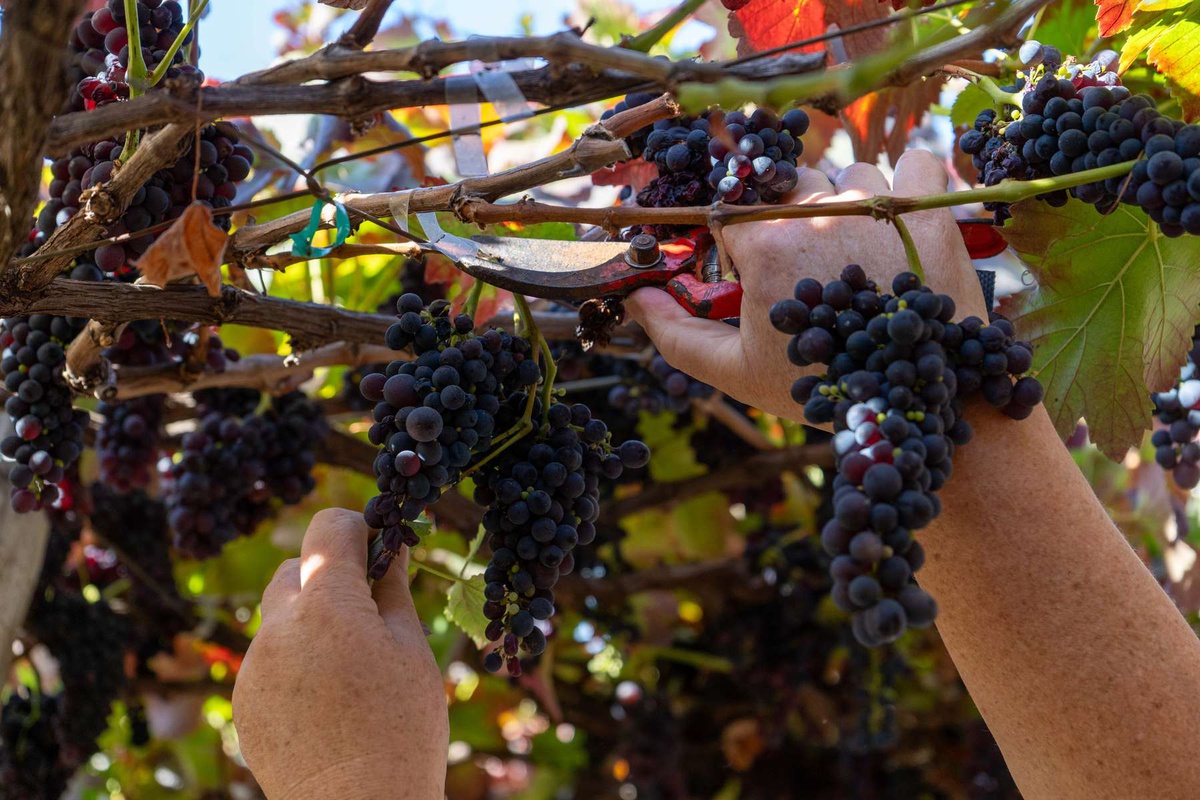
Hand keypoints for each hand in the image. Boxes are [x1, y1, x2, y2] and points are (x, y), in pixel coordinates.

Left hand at [233, 509, 447, 798]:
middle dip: (329, 577)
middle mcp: (278, 627)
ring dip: (309, 621)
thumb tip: (390, 548)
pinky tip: (326, 700)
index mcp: (327, 605)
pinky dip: (293, 662)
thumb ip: (392, 590)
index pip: (327, 528)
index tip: (379, 550)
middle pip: (295, 569)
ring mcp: (253, 666)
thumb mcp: (411, 650)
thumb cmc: (402, 729)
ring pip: (278, 617)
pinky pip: (267, 660)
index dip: (357, 530)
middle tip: (368, 611)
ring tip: (349, 667)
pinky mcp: (243, 702)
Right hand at [626, 151, 987, 419]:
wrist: (915, 404)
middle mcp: (819, 210)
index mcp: (765, 243)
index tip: (760, 269)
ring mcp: (879, 204)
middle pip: (790, 185)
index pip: (734, 210)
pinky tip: (903, 221)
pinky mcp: (932, 207)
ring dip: (850, 205)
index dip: (743, 240)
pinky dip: (909, 182)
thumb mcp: (734, 370)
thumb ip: (674, 330)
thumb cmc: (819, 385)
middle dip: (794, 220)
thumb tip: (634, 293)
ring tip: (860, 259)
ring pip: (849, 174)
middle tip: (813, 272)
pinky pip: (915, 160)